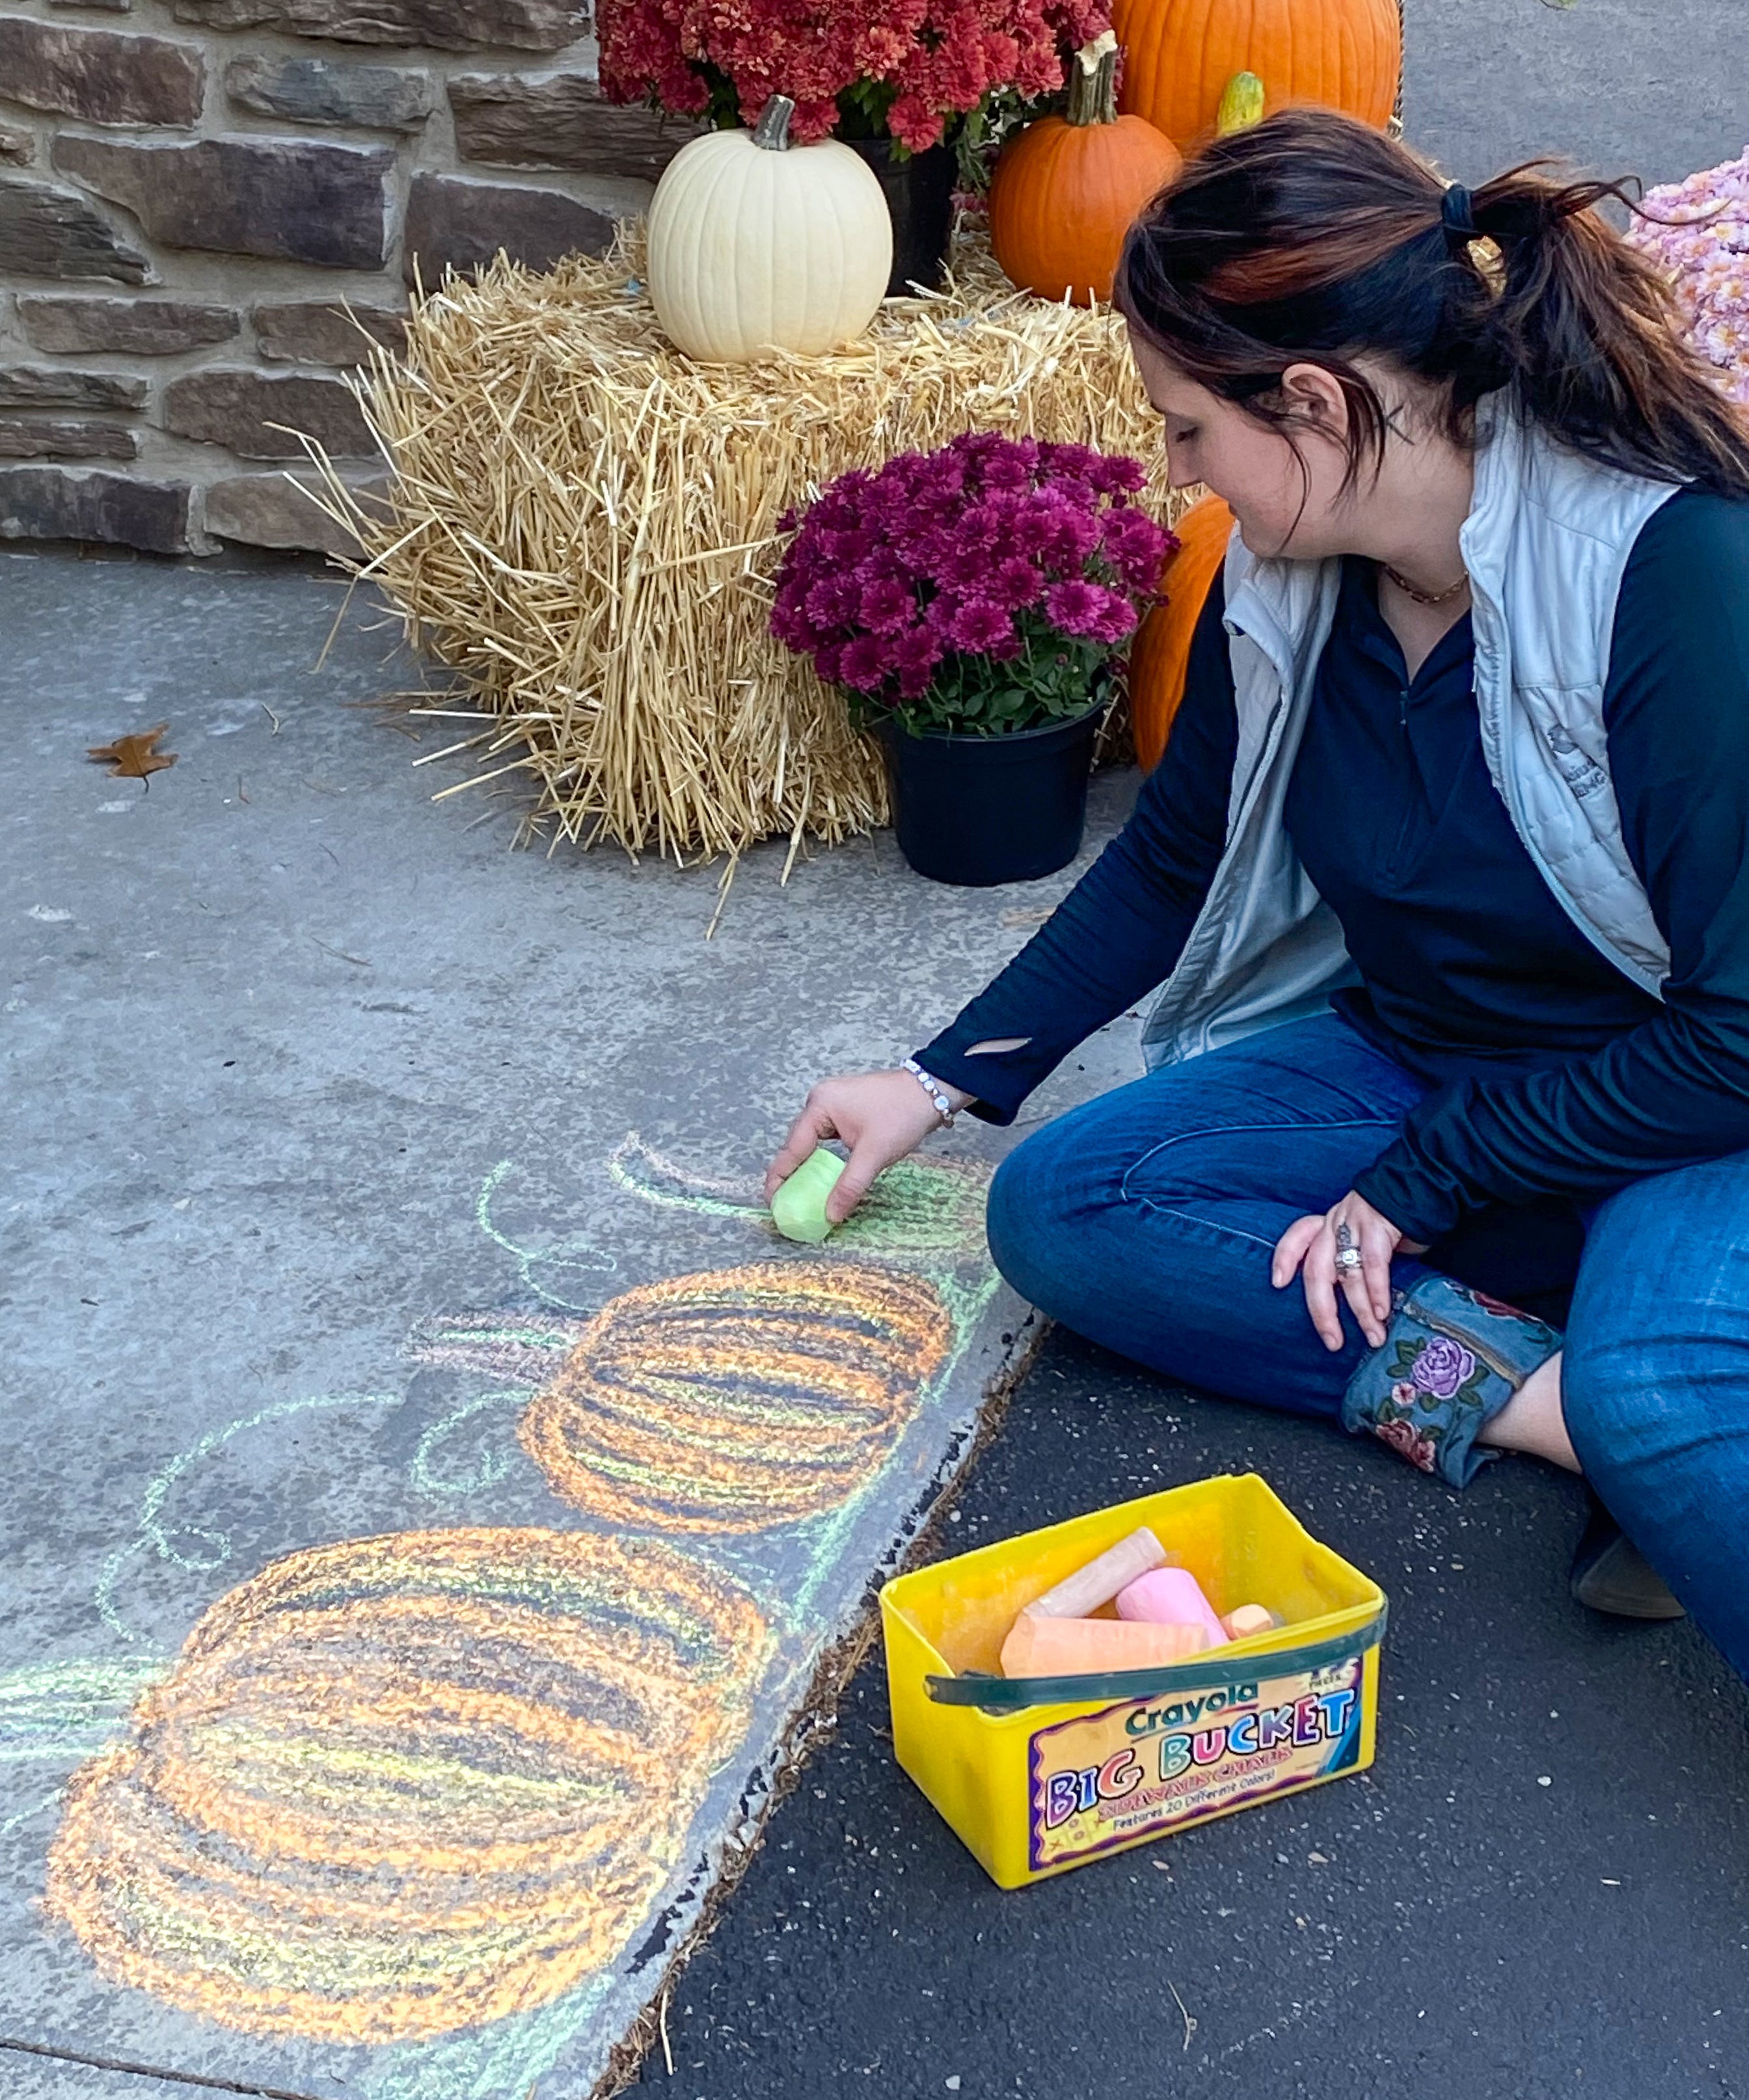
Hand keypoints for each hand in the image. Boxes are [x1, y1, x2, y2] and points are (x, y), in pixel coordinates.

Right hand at [764, 1068, 967, 1225]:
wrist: (931, 1091)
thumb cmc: (903, 1115)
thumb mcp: (874, 1154)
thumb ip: (849, 1185)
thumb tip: (830, 1215)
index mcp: (820, 1105)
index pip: (792, 1148)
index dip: (779, 1178)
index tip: (771, 1202)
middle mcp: (820, 1101)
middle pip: (798, 1145)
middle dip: (791, 1175)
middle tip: (786, 1204)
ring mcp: (832, 1104)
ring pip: (812, 1144)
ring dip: (808, 1168)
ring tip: (801, 1196)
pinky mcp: (845, 1111)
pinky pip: (826, 1140)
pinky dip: (823, 1159)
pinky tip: (823, 1177)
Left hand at [1271, 1191, 1420, 1352]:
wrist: (1422, 1186)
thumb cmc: (1394, 1223)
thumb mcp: (1363, 1238)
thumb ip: (1353, 1263)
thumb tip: (1356, 1309)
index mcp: (1327, 1224)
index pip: (1296, 1237)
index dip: (1284, 1259)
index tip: (1277, 1284)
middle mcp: (1335, 1223)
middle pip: (1317, 1270)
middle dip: (1323, 1311)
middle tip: (1333, 1341)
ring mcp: (1354, 1223)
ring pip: (1348, 1274)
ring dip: (1361, 1311)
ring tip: (1373, 1336)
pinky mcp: (1378, 1225)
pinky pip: (1372, 1263)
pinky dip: (1376, 1291)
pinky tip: (1381, 1312)